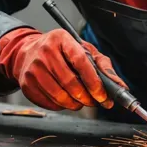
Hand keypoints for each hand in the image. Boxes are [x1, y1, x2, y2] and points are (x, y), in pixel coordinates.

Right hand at [0, 28, 125, 110]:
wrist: (28, 52)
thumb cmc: (61, 51)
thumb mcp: (83, 50)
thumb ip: (103, 65)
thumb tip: (120, 86)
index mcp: (61, 39)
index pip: (80, 61)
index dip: (93, 82)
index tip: (103, 95)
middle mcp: (44, 52)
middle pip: (70, 82)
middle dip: (87, 97)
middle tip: (96, 102)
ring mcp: (33, 69)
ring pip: (60, 96)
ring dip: (75, 104)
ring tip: (82, 101)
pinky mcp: (26, 85)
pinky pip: (49, 103)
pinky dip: (62, 106)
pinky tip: (66, 100)